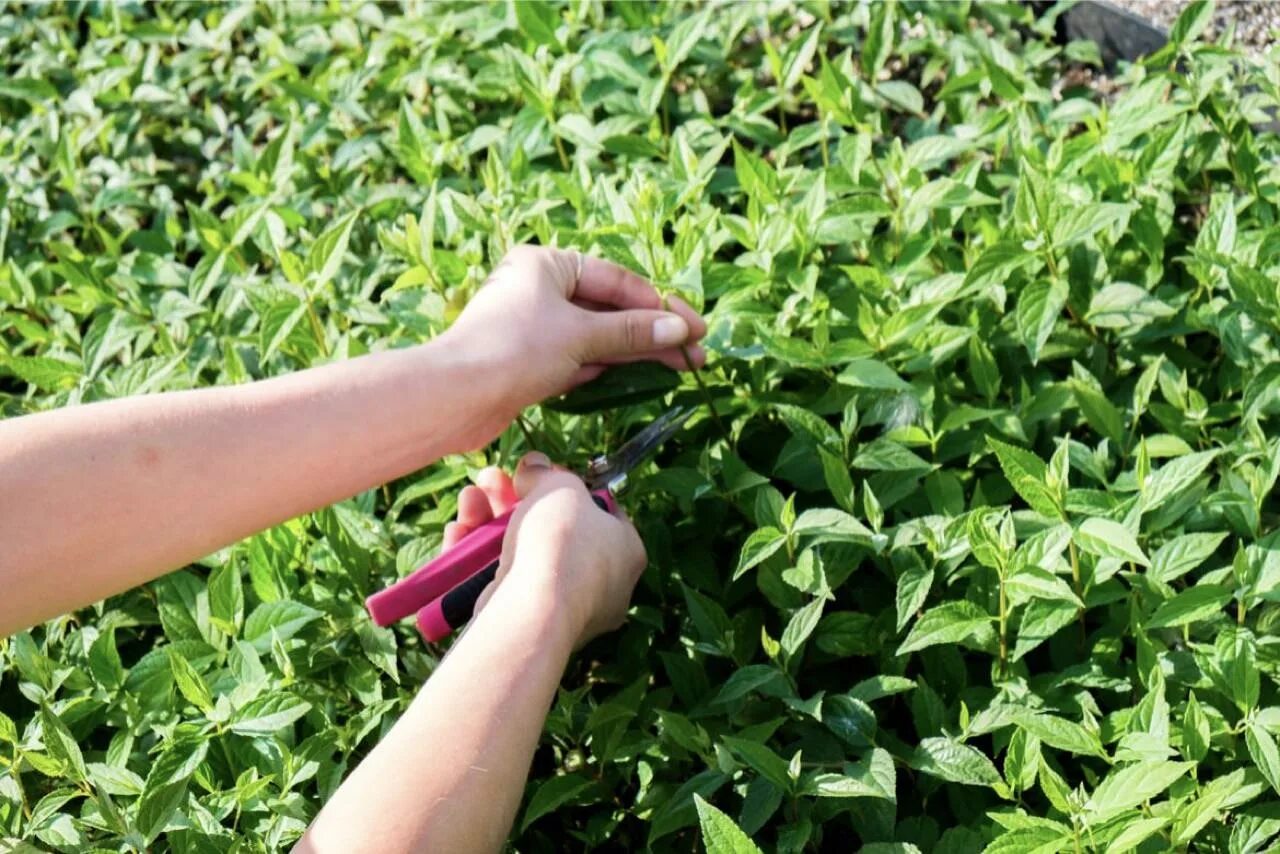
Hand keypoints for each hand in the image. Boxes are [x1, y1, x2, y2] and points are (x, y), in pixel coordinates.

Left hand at [441, 245, 706, 431]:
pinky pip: (580, 358)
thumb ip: (632, 332)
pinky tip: (642, 376)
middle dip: (653, 331)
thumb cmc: (514, 350)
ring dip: (636, 351)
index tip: (696, 328)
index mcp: (547, 264)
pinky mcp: (530, 361)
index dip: (659, 305)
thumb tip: (680, 329)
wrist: (455, 397)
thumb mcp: (581, 335)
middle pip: (609, 308)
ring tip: (681, 366)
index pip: (617, 280)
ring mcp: (534, 326)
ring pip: (597, 336)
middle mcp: (539, 289)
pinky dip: (609, 366)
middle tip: (697, 353)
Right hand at [444, 453, 646, 648]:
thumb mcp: (562, 488)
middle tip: (494, 479)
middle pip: (553, 532)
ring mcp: (561, 607)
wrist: (534, 609)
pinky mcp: (525, 623)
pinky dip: (477, 558)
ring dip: (490, 523)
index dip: (569, 489)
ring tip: (471, 496)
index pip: (601, 513)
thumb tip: (535, 465)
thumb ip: (549, 474)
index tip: (543, 474)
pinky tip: (459, 530)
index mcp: (626, 553)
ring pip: (521, 555)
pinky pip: (501, 582)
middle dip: (516, 501)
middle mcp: (600, 585)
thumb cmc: (563, 543)